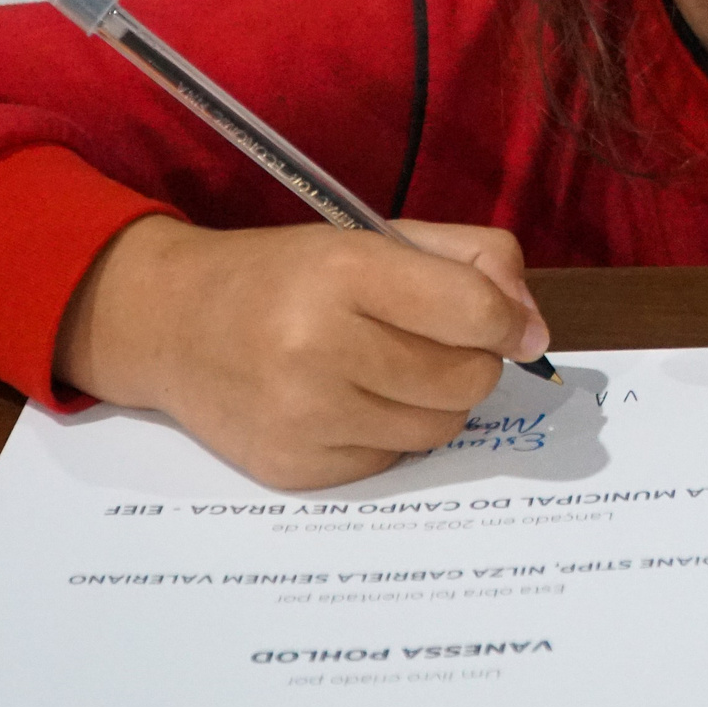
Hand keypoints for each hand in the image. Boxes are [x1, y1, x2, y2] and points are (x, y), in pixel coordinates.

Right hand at [54, 216, 550, 489]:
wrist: (172, 323)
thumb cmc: (288, 274)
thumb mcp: (377, 235)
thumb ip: (474, 261)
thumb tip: (536, 333)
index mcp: (345, 273)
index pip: (476, 314)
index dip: (508, 321)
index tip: (508, 325)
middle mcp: (319, 348)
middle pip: (467, 380)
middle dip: (470, 361)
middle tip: (431, 341)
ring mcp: (304, 417)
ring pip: (438, 429)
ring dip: (433, 401)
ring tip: (386, 369)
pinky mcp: (295, 470)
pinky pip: (392, 462)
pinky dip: (387, 434)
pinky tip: (346, 401)